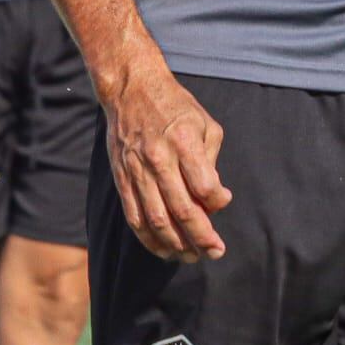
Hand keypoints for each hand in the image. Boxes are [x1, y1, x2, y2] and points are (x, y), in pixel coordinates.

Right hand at [104, 62, 231, 262]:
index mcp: (183, 143)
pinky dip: (149, 239)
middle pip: (182, 211)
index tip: (222, 203)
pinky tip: (164, 250)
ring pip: (157, 221)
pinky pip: (135, 217)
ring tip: (192, 256)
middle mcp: (159, 159)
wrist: (131, 88)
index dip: (218, 203)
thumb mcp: (204, 123)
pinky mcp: (122, 178)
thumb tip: (216, 199)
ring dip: (177, 245)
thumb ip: (211, 161)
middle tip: (215, 251)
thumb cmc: (174, 105)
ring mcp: (137, 171)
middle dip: (202, 238)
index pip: (204, 187)